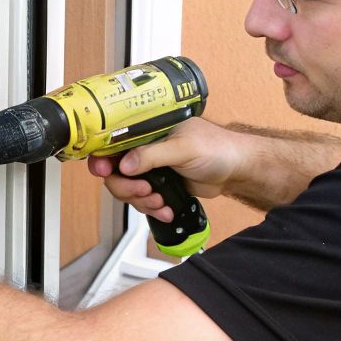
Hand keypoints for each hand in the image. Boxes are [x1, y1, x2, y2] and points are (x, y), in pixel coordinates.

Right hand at [87, 118, 242, 220]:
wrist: (237, 170)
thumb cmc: (218, 148)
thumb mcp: (183, 148)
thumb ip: (152, 154)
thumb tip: (124, 164)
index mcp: (147, 130)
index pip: (114, 141)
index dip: (103, 157)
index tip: (104, 171)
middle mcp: (145, 148)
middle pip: (115, 171)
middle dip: (126, 186)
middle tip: (144, 191)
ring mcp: (151, 168)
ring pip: (127, 188)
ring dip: (140, 200)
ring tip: (160, 202)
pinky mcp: (159, 185)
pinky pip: (142, 200)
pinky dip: (152, 208)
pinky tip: (166, 209)